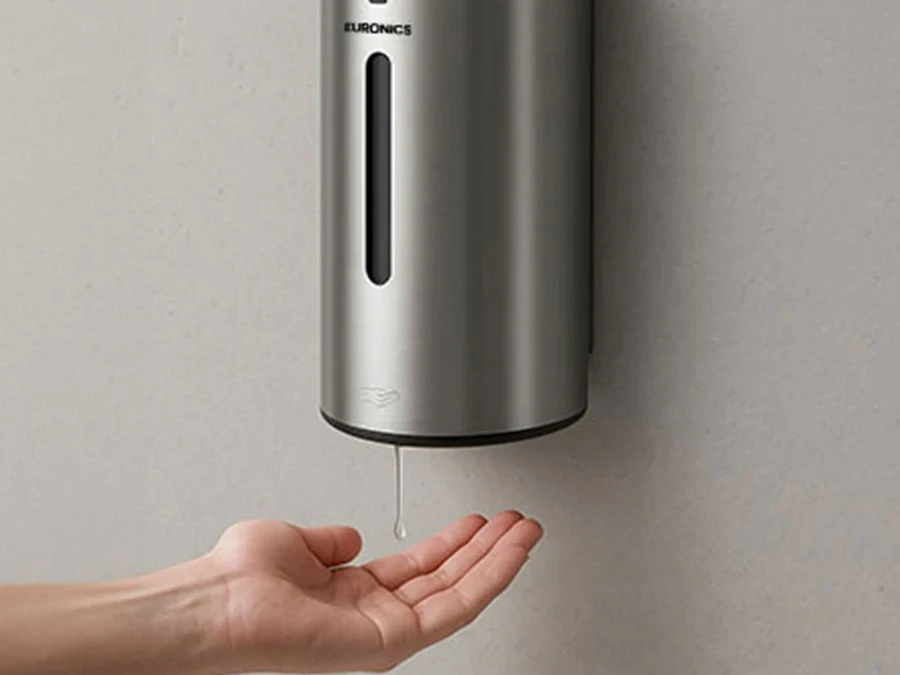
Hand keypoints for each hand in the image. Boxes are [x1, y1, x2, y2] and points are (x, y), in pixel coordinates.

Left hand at [208, 512, 542, 673]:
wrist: (219, 603)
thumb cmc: (239, 578)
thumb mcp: (295, 542)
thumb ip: (330, 541)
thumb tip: (352, 537)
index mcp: (352, 592)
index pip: (420, 568)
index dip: (454, 542)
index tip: (478, 522)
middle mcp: (373, 614)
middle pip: (448, 578)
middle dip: (487, 549)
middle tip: (519, 524)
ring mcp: (385, 630)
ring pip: (460, 593)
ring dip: (498, 559)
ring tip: (527, 531)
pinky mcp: (393, 641)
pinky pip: (454, 607)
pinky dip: (488, 576)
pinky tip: (509, 552)